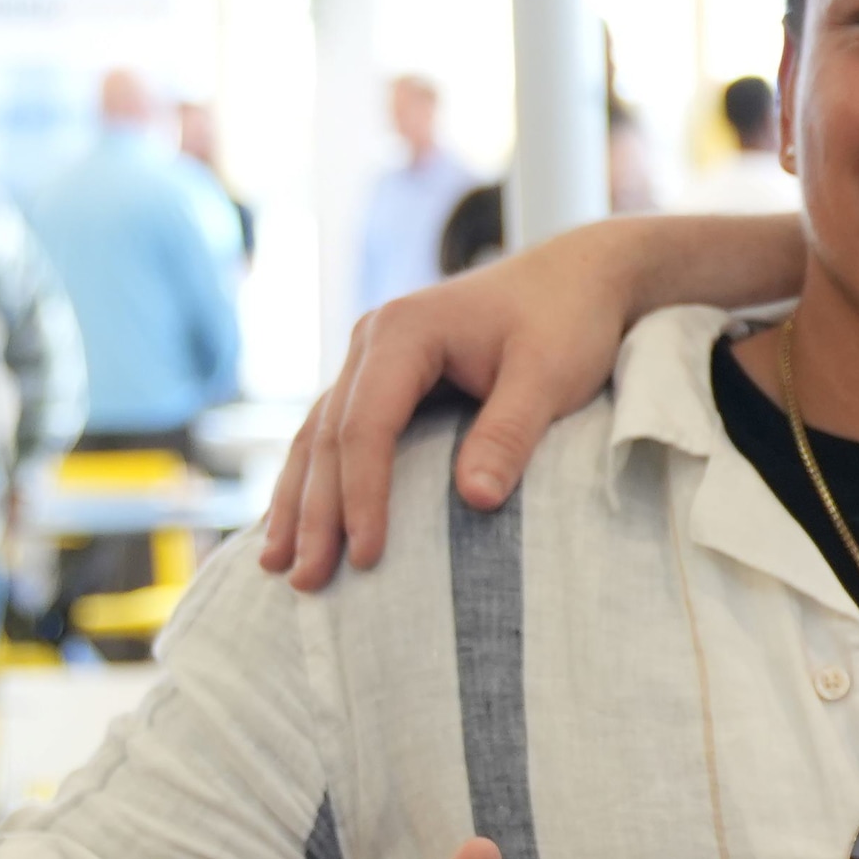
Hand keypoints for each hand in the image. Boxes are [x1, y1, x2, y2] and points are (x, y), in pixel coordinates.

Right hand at [261, 219, 710, 585]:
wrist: (581, 277)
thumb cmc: (568, 320)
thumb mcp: (549, 375)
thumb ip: (509, 434)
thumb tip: (474, 501)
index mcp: (404, 331)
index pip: (366, 426)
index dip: (362, 495)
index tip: (367, 556)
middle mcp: (373, 340)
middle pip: (329, 437)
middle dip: (316, 513)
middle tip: (305, 581)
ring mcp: (372, 358)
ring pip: (318, 437)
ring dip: (300, 502)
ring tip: (278, 566)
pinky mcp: (385, 378)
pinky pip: (337, 433)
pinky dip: (318, 479)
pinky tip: (300, 524)